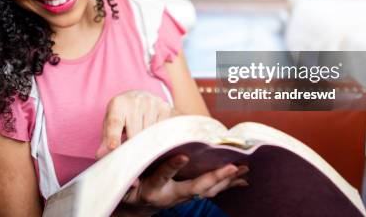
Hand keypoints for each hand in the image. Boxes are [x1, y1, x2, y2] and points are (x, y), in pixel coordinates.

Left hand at [96, 90, 175, 158]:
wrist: (140, 96)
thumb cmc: (123, 114)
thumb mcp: (111, 123)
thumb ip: (106, 138)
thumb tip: (100, 155)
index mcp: (118, 104)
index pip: (115, 123)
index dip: (113, 136)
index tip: (113, 147)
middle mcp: (136, 101)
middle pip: (134, 134)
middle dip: (132, 148)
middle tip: (131, 160)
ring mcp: (152, 103)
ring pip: (149, 135)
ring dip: (146, 144)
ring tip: (143, 145)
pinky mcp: (165, 108)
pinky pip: (163, 131)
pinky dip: (159, 139)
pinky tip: (155, 138)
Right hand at [121, 154, 248, 210]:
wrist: (134, 209)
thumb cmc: (128, 191)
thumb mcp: (124, 183)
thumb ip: (127, 175)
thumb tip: (120, 166)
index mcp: (152, 189)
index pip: (162, 176)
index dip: (172, 167)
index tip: (183, 157)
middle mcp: (170, 196)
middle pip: (194, 188)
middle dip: (214, 178)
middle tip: (232, 168)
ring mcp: (181, 198)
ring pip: (206, 191)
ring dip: (226, 181)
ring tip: (244, 171)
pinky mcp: (188, 196)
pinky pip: (210, 191)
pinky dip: (226, 185)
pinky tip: (241, 180)